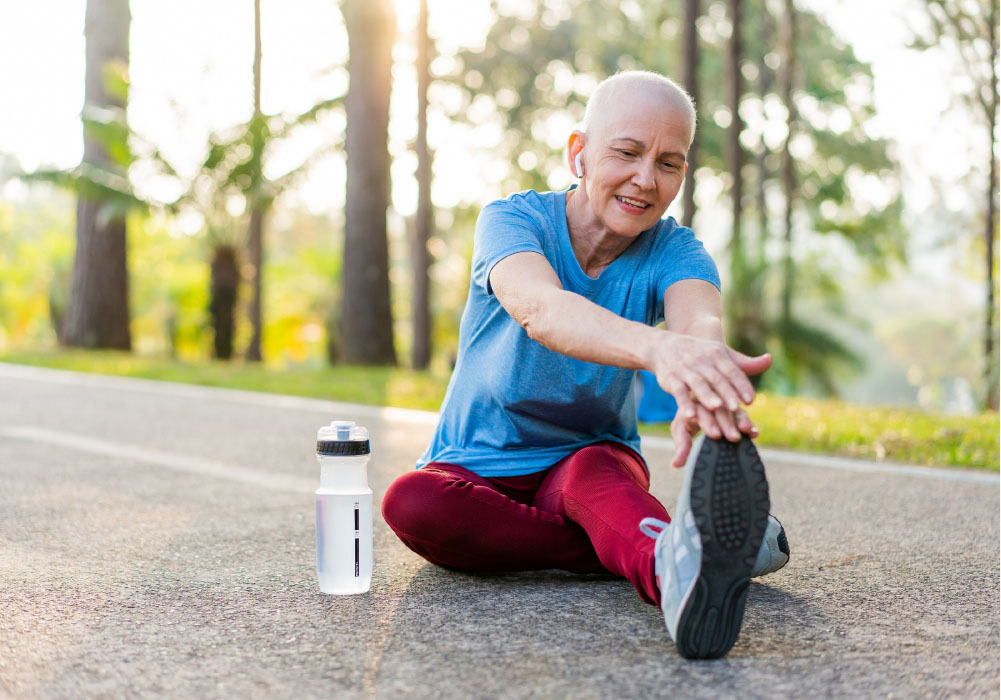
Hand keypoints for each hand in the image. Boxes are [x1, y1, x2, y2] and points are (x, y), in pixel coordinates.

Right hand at [649, 333, 770, 420]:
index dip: (741, 385)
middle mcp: (702, 362)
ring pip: (698, 384)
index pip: (732, 371)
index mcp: (717, 355)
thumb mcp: (721, 354)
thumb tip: (769, 360)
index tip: (751, 400)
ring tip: (717, 408)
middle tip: (736, 409)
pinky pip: (679, 392)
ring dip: (707, 396)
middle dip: (726, 394)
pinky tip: (690, 416)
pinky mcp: (671, 380)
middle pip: (717, 379)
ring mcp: (686, 370)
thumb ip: (745, 363)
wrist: (665, 346)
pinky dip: (684, 403)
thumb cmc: (700, 354)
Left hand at [669, 404, 758, 467]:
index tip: (715, 435)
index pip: (699, 412)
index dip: (707, 423)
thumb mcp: (681, 430)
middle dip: (726, 424)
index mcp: (691, 404)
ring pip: (731, 409)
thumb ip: (681, 446)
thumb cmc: (687, 420)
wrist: (697, 400)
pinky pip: (742, 412)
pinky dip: (748, 422)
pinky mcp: (733, 404)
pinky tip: (754, 432)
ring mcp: (721, 400)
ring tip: (747, 431)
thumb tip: (675, 465)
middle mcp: (707, 399)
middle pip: (717, 410)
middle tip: (733, 438)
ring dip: (740, 420)